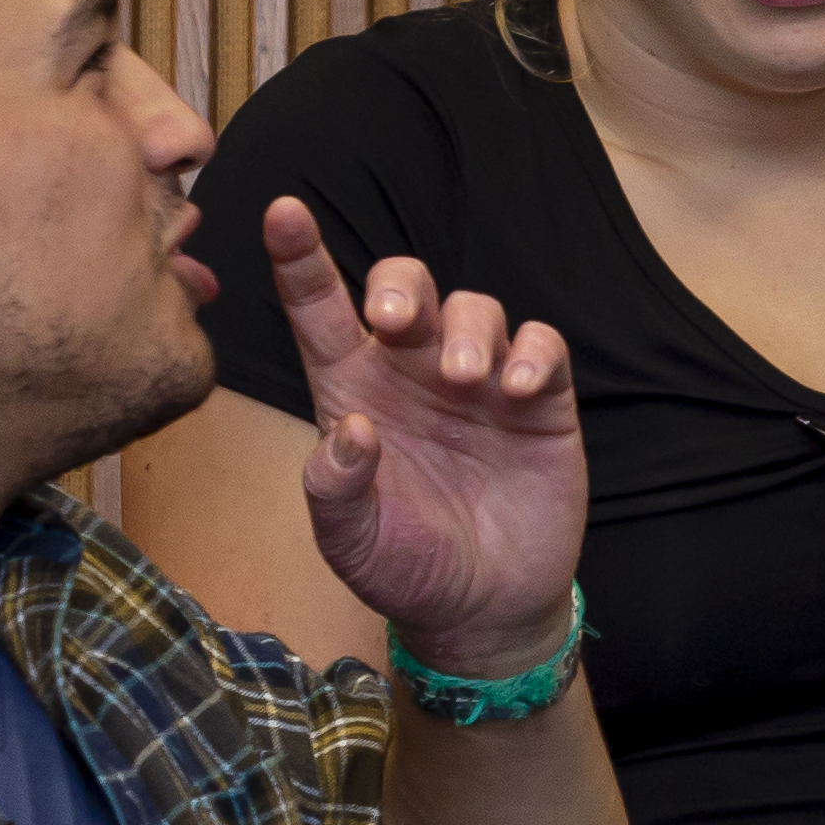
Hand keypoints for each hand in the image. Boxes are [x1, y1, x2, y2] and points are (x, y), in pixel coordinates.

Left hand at [259, 194, 585, 666]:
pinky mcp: (541, 402)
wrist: (484, 609)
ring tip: (466, 382)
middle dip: (401, 288)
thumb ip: (335, 488)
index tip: (282, 214)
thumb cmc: (406, 567)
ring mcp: (479, 383)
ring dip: (469, 331)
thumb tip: (350, 430)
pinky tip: (518, 390)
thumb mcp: (349, 542)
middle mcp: (413, 374)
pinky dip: (534, 355)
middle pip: (406, 290)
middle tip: (397, 325)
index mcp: (354, 392)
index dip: (300, 260)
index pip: (320, 312)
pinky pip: (542, 346)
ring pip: (474, 309)